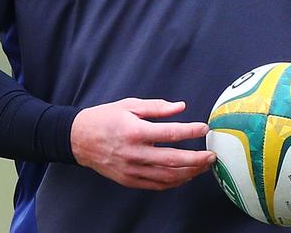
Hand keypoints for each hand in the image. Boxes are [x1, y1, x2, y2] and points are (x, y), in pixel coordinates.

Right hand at [71, 98, 215, 189]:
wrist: (78, 139)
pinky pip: (155, 185)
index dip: (190, 131)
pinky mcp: (128, 180)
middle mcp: (134, 153)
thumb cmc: (105, 118)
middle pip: (172, 160)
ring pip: (166, 176)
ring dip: (189, 173)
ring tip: (204, 166)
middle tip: (212, 155)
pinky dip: (174, 182)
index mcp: (135, 131)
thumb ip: (157, 107)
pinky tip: (186, 176)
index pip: (170, 133)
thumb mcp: (130, 105)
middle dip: (196, 159)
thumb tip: (181, 107)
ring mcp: (131, 169)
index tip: (205, 128)